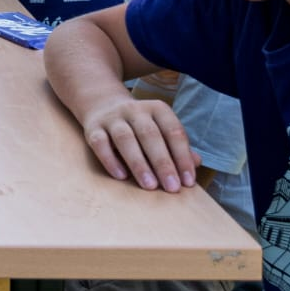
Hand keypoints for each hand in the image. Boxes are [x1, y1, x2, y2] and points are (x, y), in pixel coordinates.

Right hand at [78, 97, 199, 192]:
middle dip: (163, 163)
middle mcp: (134, 109)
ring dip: (139, 163)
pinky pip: (100, 142)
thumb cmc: (139, 125)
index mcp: (156, 109)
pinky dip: (110, 159)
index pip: (173, 131)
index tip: (188, 181)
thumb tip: (196, 163)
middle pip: (150, 135)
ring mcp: (112, 117)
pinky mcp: (93, 127)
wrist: (102, 103)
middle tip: (172, 187)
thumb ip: (176, 146)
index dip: (182, 157)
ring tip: (150, 185)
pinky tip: (121, 176)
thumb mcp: (160, 128)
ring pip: (125, 138)